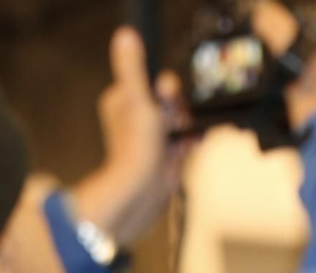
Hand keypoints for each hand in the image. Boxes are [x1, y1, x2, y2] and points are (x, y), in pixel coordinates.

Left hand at [70, 27, 191, 247]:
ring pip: (180, 118)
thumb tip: (125, 36)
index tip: (165, 96)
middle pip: (170, 98)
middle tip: (171, 121)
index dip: (164, 87)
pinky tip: (192, 143)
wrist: (141, 192)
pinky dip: (192, 139)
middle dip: (177, 108)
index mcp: (123, 101)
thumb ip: (132, 68)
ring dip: (186, 123)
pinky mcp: (167, 154)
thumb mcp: (135, 99)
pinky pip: (187, 137)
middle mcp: (137, 118)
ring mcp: (153, 137)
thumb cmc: (134, 149)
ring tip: (179, 137)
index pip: (151, 80)